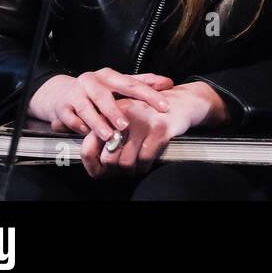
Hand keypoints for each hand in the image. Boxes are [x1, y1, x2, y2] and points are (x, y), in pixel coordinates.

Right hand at [28, 68, 174, 142]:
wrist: (60, 93)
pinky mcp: (62, 107)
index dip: (149, 95)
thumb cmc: (97, 91)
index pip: (132, 84)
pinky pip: (72, 119)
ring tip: (108, 135)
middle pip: (104, 95)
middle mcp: (91, 81)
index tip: (165, 107)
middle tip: (126, 125)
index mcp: (109, 75)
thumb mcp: (119, 84)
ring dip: (98, 123)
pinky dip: (80, 127)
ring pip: (86, 109)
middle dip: (115, 111)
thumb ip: (144, 83)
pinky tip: (87, 134)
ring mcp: (75, 94)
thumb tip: (169, 83)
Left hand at [78, 82, 223, 177]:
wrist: (182, 102)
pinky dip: (145, 165)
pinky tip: (147, 159)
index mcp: (110, 111)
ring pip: (126, 162)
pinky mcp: (159, 129)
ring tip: (135, 163)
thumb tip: (95, 164)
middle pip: (108, 158)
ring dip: (131, 169)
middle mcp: (124, 114)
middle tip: (121, 168)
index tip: (99, 170)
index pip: (89, 145)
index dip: (92, 163)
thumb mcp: (125, 118)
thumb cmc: (151, 114)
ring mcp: (142, 122)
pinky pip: (145, 160)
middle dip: (115, 169)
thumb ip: (106, 135)